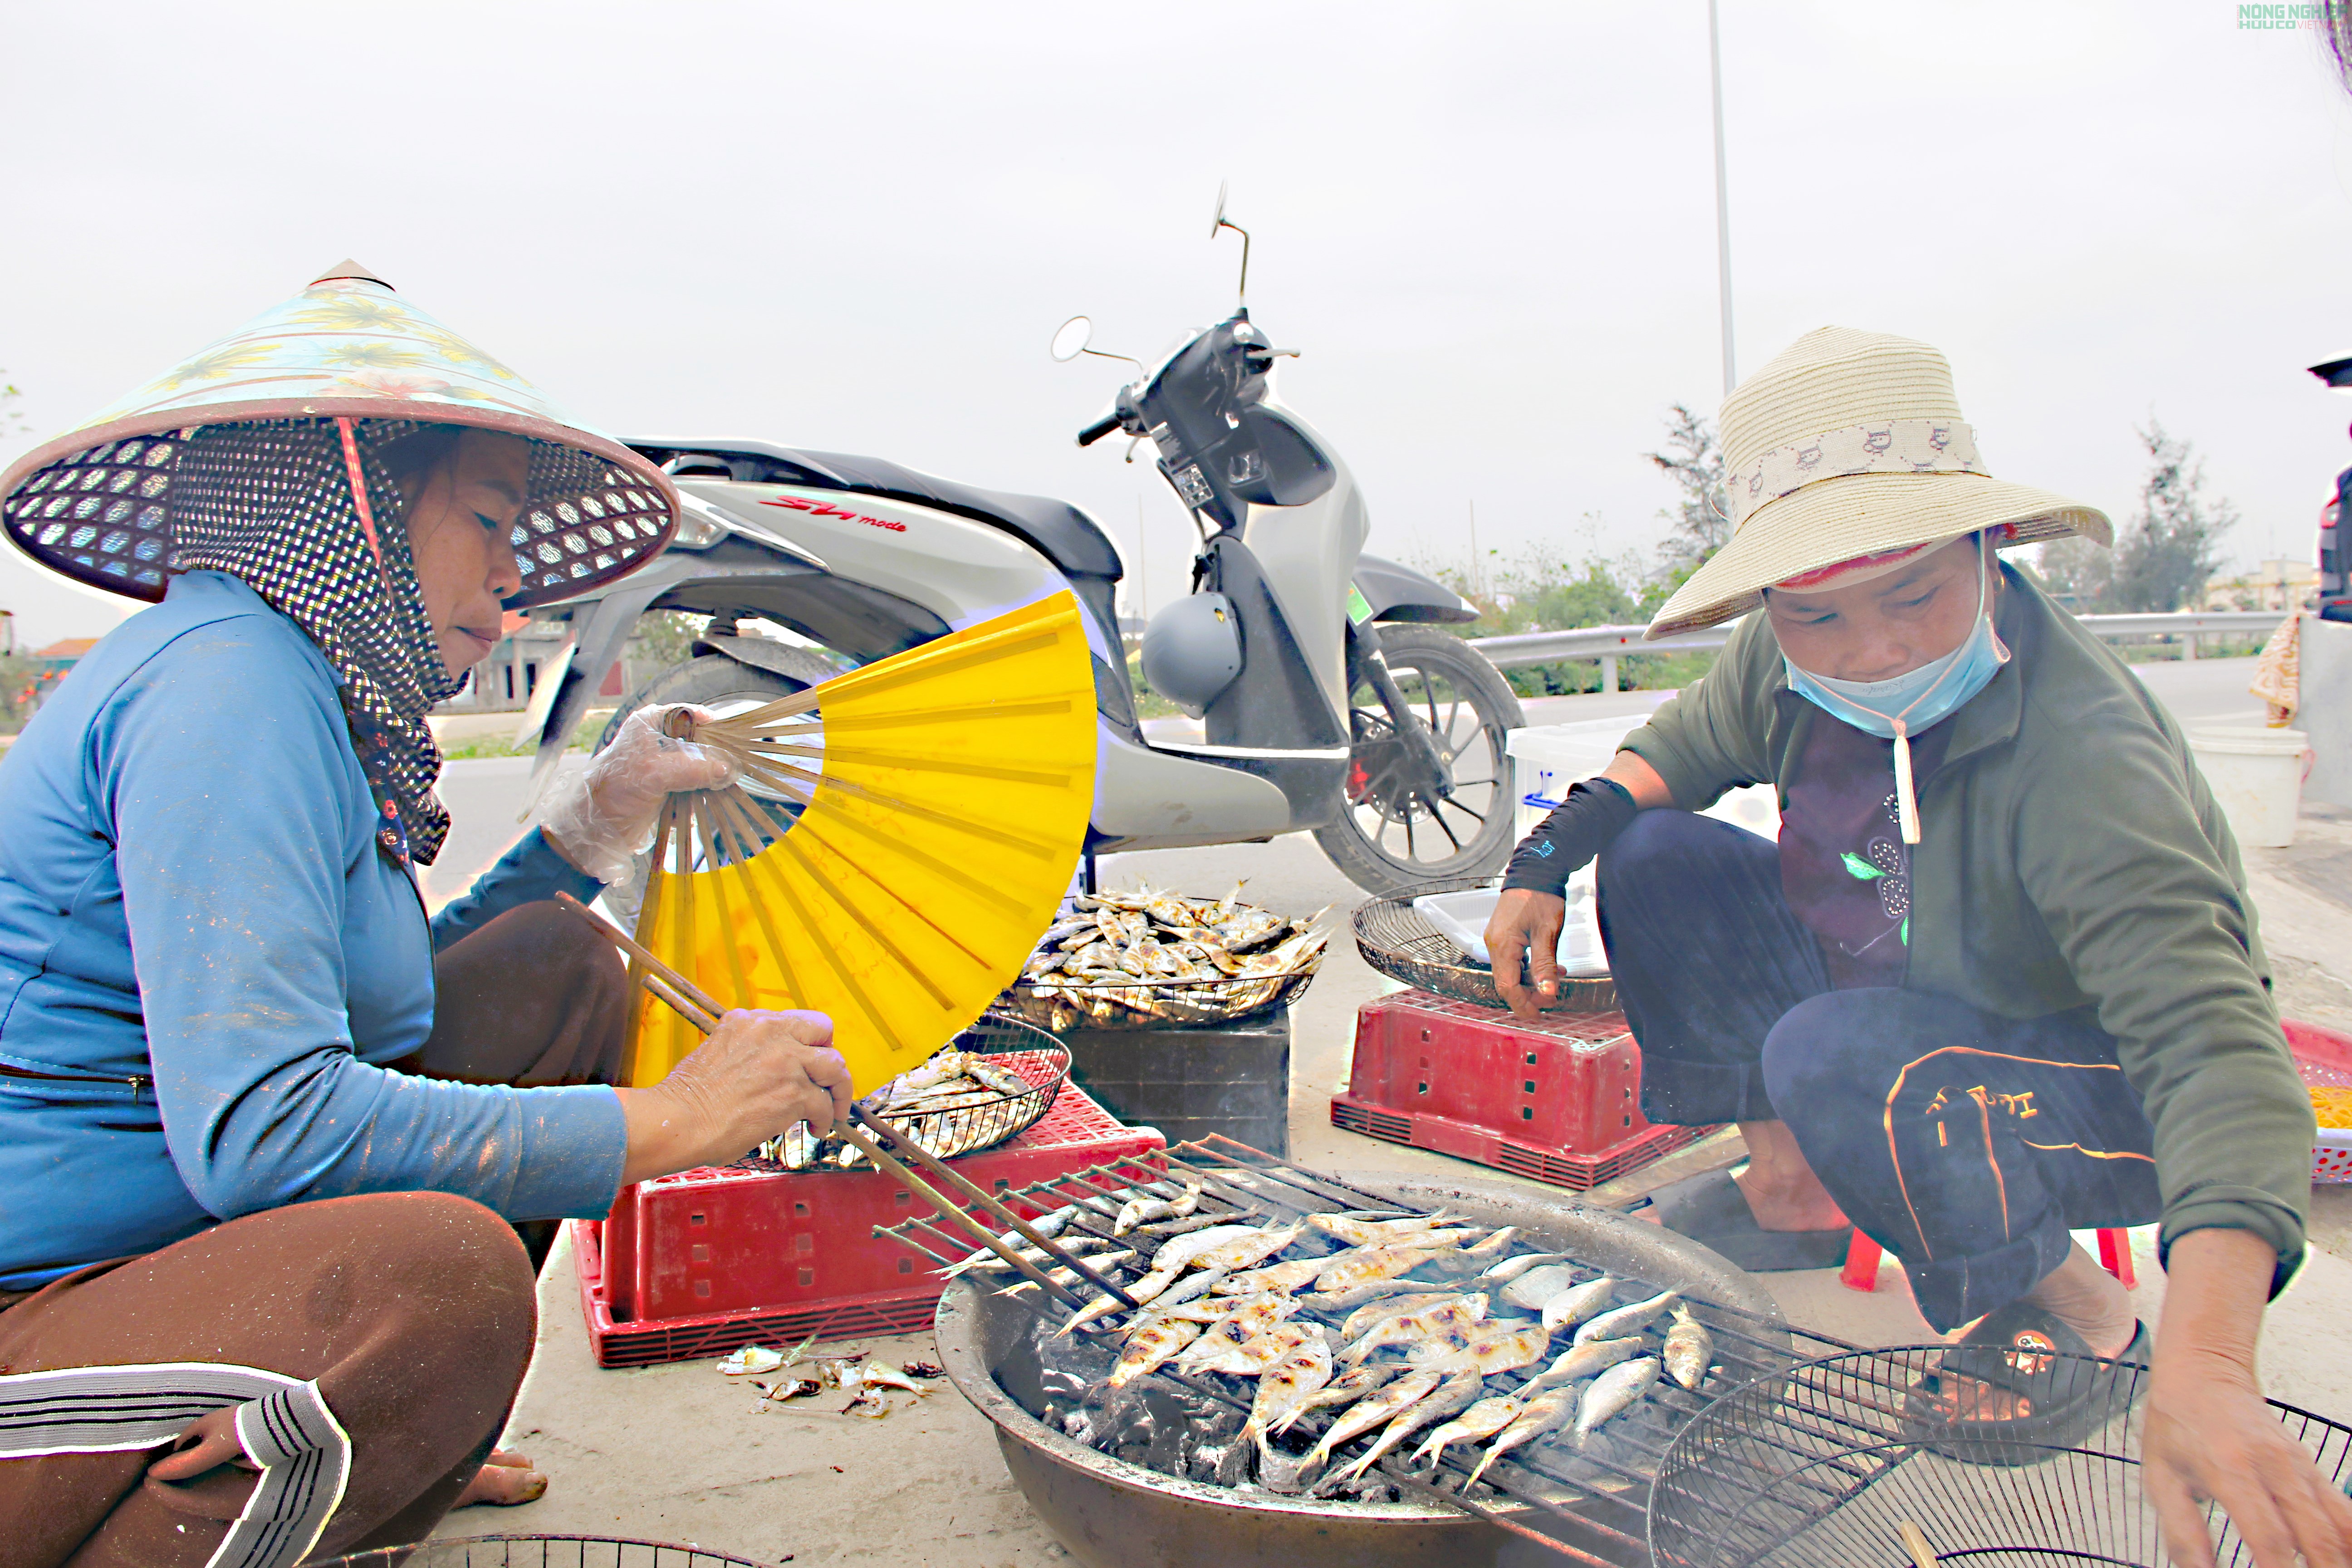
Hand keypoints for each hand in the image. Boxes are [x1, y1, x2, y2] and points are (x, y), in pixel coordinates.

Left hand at [541, 704, 738, 883]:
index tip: (733, 736)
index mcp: (650, 723)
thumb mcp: (655, 774)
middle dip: (715, 755)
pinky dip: (702, 791)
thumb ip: (692, 769)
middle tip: (735, 765)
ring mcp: (663, 763)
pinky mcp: (667, 784)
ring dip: (711, 776)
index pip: (689, 714)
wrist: (597, 824)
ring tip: (726, 785)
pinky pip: (693, 782)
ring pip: (698, 763)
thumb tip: (728, 769)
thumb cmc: (616, 788)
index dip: (712, 724)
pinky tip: (710, 798)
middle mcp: (658, 738)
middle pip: (698, 740)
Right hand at [617, 1009, 849, 1183]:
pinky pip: (825, 1103)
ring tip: (833, 1110)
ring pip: (835, 1066)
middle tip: (827, 1079)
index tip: (806, 1060)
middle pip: (823, 1030)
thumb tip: (765, 1068)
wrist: (678, 1121)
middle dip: (829, 1055)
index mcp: (749, 1021)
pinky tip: (816, 1128)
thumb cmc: (688, 1099)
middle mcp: (771, 1033)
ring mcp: (786, 1061)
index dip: (806, 1042)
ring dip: (838, 1090)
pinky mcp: (794, 1092)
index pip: (794, 1020)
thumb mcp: (716, 1052)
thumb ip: (746, 1050)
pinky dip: (825, 1119)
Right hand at [1486, 888, 1565, 1021]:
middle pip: (1507, 983)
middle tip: (1553, 997)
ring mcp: (1497, 940)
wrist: (1535, 871)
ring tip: (1557, 979)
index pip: (1507, 987)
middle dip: (1530, 995)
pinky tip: (1549, 966)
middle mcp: (1494, 945)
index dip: (1523, 1004)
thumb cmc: (1541, 897)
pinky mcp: (1503, 936)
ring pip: (1511, 973)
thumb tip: (1547, 993)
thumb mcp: (1547, 932)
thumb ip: (1545, 964)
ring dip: (1532, 982)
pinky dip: (1529, 969)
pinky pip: (1513, 961)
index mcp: (1502, 945)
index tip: (1540, 1014)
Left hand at [2143, 1352, 2351, 1564]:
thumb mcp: (2160, 1477)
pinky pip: (2343, 1509)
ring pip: (2339, 1524)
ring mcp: (2298, 1465)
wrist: (2202, 1373)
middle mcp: (2273, 1466)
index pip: (2269, 1535)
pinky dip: (2348, 1540)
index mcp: (2230, 1470)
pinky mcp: (2311, 1466)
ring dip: (2340, 1559)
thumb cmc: (2176, 1426)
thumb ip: (2182, 1531)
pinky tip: (2341, 1558)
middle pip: (2317, 1535)